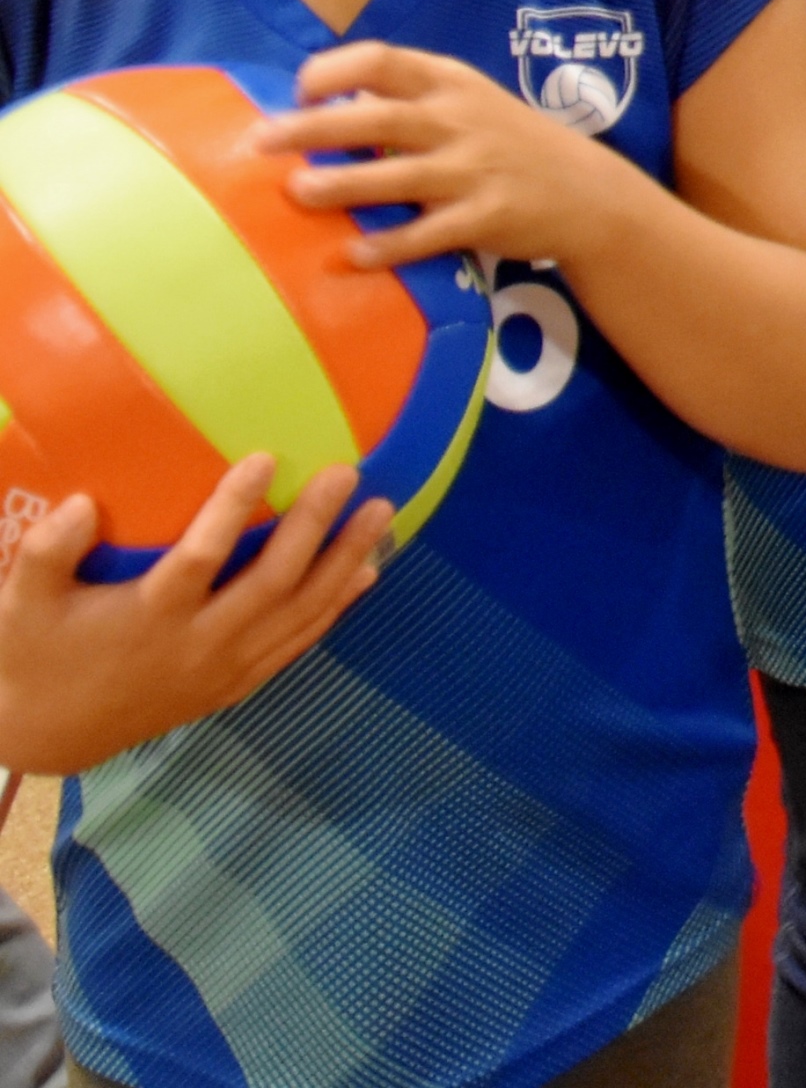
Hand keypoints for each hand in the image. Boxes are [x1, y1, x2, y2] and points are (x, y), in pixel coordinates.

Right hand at [0, 456, 392, 776]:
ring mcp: (224, 669)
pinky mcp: (235, 684)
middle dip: (314, 526)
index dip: (233, 509)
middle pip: (272, 583)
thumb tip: (82, 504)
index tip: (265, 457)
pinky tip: (366, 573)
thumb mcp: (20, 605)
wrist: (49, 736)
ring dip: (344, 562)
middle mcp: (197, 645)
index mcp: (148, 618)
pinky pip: (298, 644)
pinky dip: (335, 609)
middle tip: (347, 473)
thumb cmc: (35, 655)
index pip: (199, 559)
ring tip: (381, 512)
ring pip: (300, 614)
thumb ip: (44, 553)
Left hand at [249, 41, 665, 272]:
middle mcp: (461, 121)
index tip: (298, 92)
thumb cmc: (512, 145)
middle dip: (314, 128)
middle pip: (378, 117)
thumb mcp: (470, 103)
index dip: (332, 72)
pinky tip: (354, 256)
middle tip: (261, 143)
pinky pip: (430, 233)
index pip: (382, 60)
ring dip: (343, 185)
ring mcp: (476, 170)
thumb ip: (407, 100)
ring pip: (398, 176)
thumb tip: (321, 108)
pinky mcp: (487, 217)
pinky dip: (390, 246)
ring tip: (297, 193)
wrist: (591, 194)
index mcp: (452, 84)